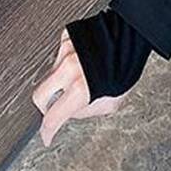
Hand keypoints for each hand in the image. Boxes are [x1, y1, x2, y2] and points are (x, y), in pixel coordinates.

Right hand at [32, 28, 129, 147]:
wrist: (131, 35)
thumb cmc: (127, 67)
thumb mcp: (112, 102)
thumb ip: (86, 111)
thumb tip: (69, 113)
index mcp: (81, 87)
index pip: (53, 116)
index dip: (48, 130)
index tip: (47, 136)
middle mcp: (69, 68)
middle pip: (39, 96)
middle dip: (46, 107)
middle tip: (56, 110)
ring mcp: (64, 51)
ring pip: (50, 76)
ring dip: (60, 83)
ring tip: (83, 80)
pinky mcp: (64, 38)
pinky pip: (57, 58)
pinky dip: (66, 66)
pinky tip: (83, 64)